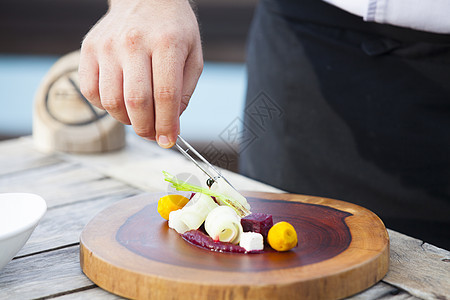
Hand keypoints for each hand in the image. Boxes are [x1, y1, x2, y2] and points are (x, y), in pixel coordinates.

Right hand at [78, 0, 202, 147]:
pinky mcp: (89, 48)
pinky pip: (91, 91)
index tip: (168, 140)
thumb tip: (170, 124)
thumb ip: (184, 91)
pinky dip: (105, 106)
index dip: (166, 125)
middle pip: (136, 102)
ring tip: (138, 115)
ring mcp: (108, 45)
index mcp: (166, 43)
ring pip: (111, 101)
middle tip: (153, 134)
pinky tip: (120, 100)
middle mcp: (134, 42)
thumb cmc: (173, 29)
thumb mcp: (192, 56)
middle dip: (146, 128)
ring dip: (126, 119)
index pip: (165, 95)